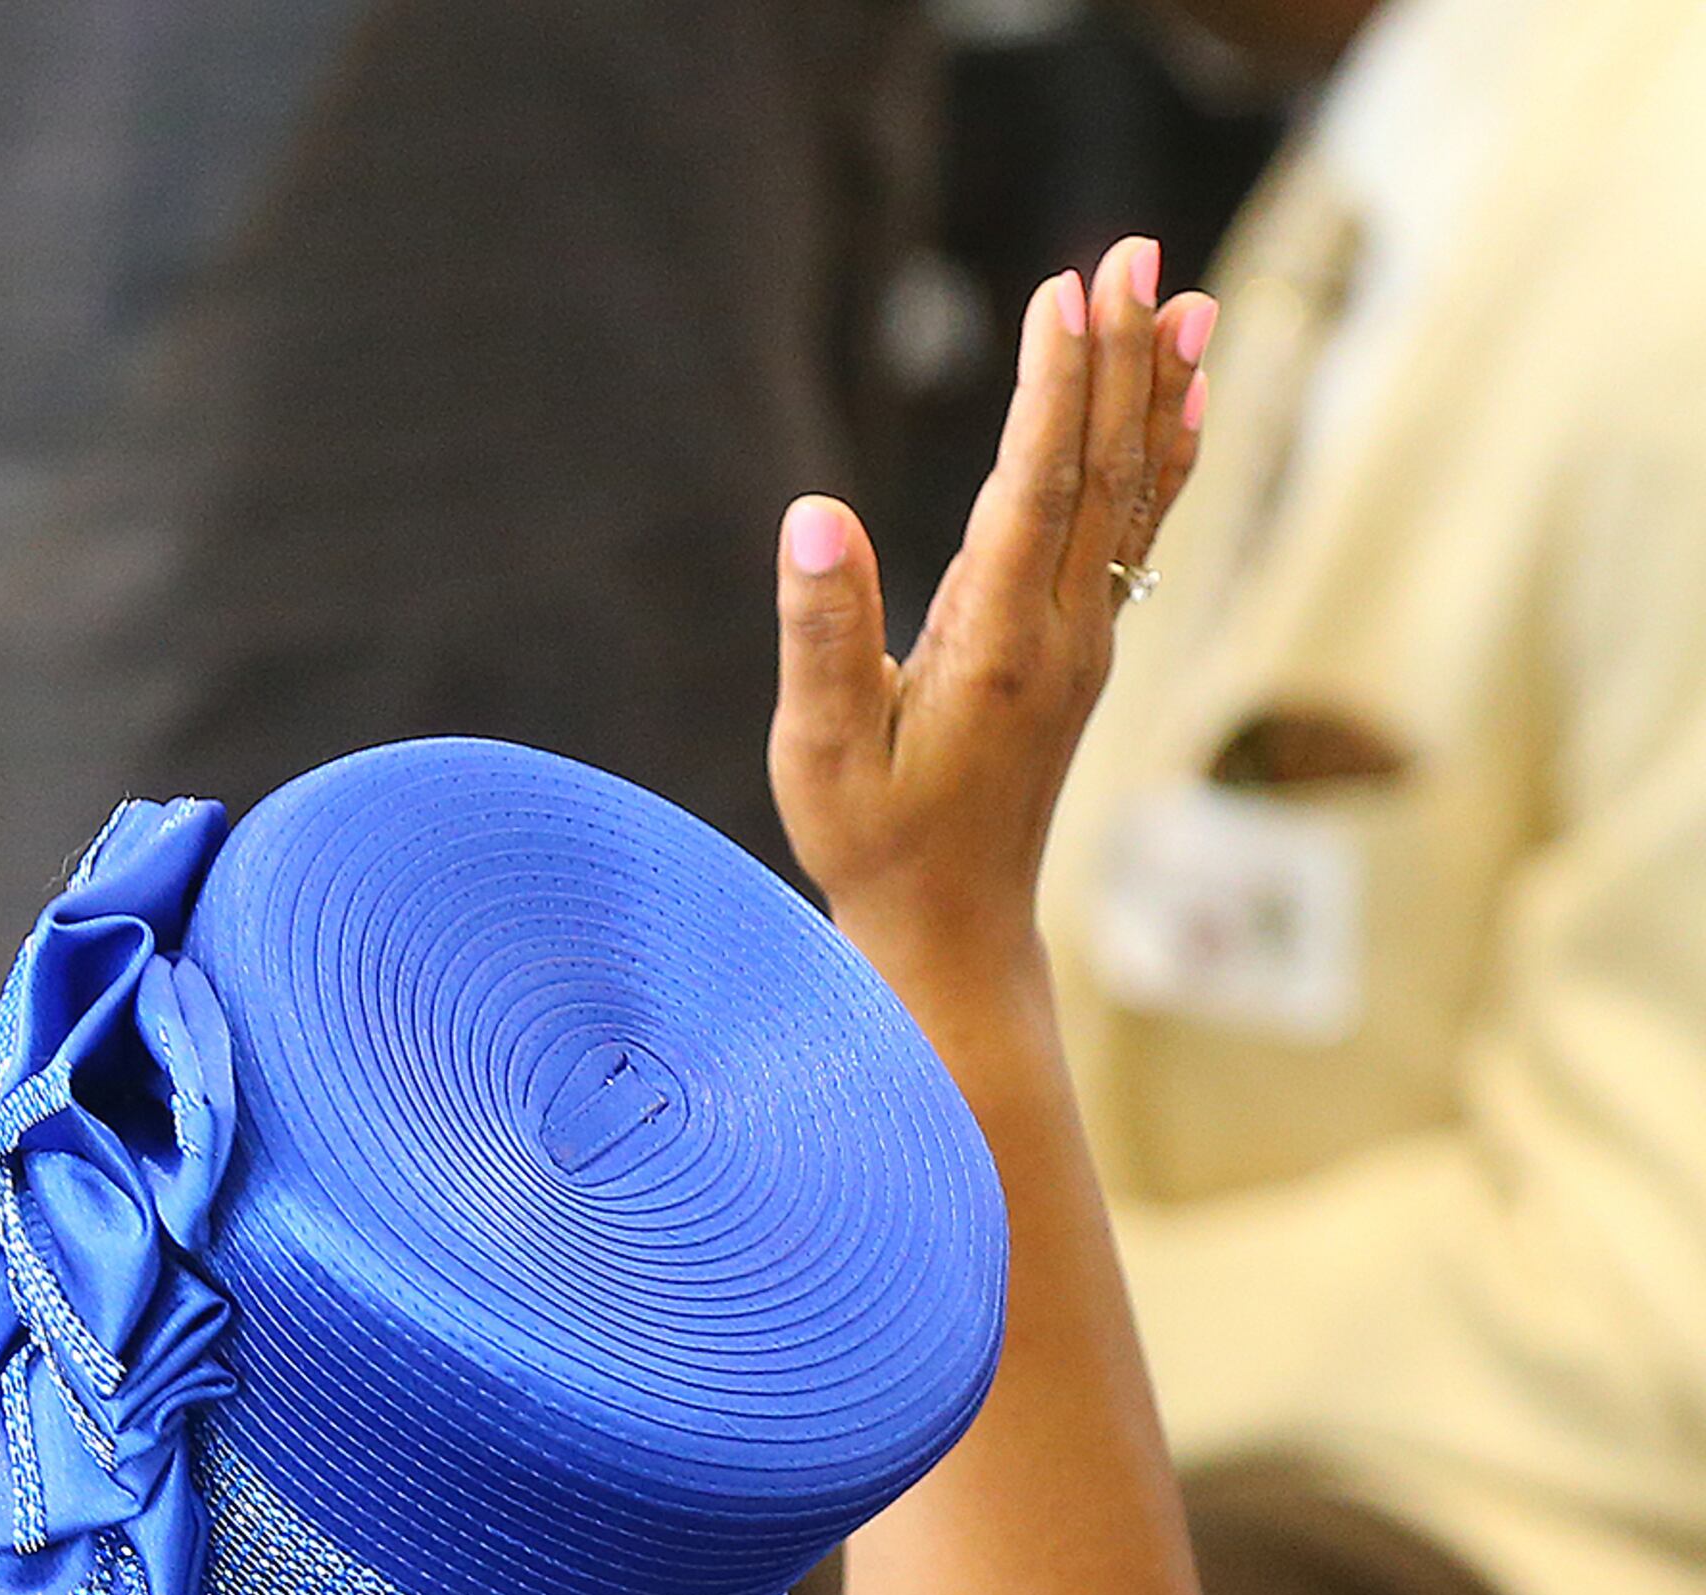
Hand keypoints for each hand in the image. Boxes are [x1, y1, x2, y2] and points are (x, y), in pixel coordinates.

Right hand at [771, 239, 1217, 990]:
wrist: (952, 933)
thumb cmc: (872, 846)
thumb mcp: (821, 752)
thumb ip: (825, 631)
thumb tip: (814, 514)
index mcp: (996, 647)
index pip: (1034, 489)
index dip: (1054, 386)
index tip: (1066, 291)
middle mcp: (1061, 634)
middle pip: (1102, 470)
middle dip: (1120, 356)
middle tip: (1136, 252)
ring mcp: (1084, 643)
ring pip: (1134, 494)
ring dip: (1158, 392)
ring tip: (1189, 300)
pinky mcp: (1081, 653)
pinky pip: (1137, 531)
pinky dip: (1166, 458)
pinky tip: (1187, 404)